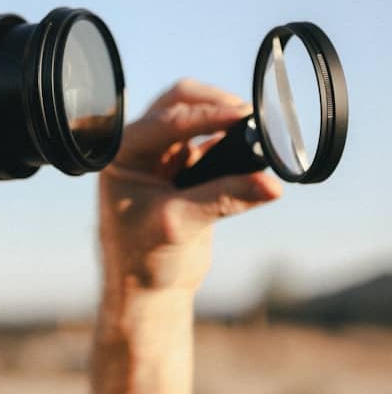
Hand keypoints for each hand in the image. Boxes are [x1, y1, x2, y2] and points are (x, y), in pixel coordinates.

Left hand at [91, 79, 282, 393]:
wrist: (146, 289)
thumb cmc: (143, 259)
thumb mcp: (179, 226)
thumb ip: (222, 199)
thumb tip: (271, 185)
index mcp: (123, 154)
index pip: (165, 121)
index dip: (205, 116)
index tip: (242, 115)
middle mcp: (140, 148)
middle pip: (179, 104)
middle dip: (214, 104)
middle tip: (249, 115)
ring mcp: (165, 156)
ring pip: (198, 119)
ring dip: (226, 120)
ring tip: (257, 130)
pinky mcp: (188, 170)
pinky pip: (216, 145)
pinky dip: (235, 144)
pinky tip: (256, 153)